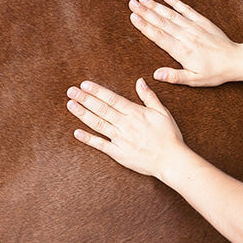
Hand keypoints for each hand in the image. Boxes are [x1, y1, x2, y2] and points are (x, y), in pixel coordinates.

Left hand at [66, 79, 184, 178]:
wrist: (172, 161)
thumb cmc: (169, 136)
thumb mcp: (162, 112)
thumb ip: (149, 96)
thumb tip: (140, 81)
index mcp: (135, 113)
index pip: (112, 98)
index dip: (97, 91)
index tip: (84, 84)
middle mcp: (125, 125)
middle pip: (101, 109)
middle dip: (85, 99)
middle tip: (71, 91)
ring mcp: (121, 139)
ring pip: (98, 124)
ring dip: (83, 114)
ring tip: (70, 105)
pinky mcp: (118, 153)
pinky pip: (101, 145)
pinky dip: (88, 139)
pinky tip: (77, 132)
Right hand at [128, 0, 239, 86]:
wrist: (235, 60)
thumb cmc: (214, 72)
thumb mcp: (194, 80)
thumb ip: (174, 77)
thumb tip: (156, 74)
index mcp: (181, 50)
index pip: (159, 36)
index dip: (144, 26)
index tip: (133, 17)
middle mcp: (186, 36)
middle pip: (161, 22)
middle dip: (145, 12)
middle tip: (131, 3)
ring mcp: (193, 27)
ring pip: (171, 14)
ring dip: (155, 6)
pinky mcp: (201, 21)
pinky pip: (186, 9)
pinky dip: (175, 2)